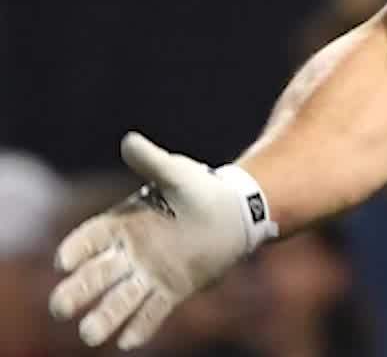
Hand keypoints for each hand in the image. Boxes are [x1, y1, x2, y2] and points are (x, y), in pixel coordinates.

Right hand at [48, 134, 256, 348]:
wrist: (234, 214)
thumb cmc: (201, 190)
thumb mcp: (177, 174)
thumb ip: (153, 163)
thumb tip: (130, 141)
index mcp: (123, 223)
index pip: (91, 238)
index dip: (76, 249)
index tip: (63, 261)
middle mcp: (129, 253)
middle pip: (96, 276)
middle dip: (78, 291)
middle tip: (60, 308)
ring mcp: (148, 273)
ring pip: (120, 299)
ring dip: (105, 317)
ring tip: (90, 335)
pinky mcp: (171, 290)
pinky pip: (152, 311)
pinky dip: (141, 325)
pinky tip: (128, 341)